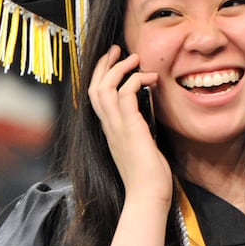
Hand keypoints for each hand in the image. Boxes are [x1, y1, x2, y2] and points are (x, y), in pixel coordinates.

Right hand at [89, 46, 170, 204]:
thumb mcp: (140, 147)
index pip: (96, 97)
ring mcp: (117, 128)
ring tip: (135, 58)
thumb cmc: (148, 178)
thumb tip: (146, 115)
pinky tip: (150, 80)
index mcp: (109, 131)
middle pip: (94, 87)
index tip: (114, 62)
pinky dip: (136, 81)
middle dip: (104, 65)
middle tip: (117, 49)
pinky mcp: (130, 128)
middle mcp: (108, 127)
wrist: (147, 196)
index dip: (102, 76)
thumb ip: (138, 130)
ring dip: (120, 69)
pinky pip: (126, 94)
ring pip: (105, 87)